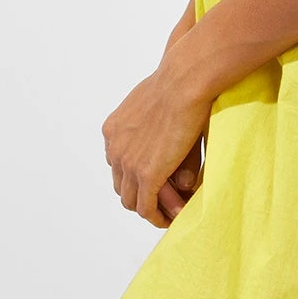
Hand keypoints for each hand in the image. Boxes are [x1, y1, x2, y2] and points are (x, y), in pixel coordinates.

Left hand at [101, 50, 212, 228]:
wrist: (184, 80)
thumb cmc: (178, 83)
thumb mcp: (154, 102)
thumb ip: (153, 126)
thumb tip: (164, 142)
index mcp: (113, 129)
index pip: (118, 164)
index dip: (135, 175)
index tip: (155, 180)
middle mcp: (114, 148)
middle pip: (122, 184)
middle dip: (141, 194)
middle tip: (163, 199)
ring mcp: (128, 163)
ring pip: (132, 200)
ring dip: (151, 208)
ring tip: (169, 211)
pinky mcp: (146, 176)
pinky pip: (146, 208)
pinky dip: (157, 216)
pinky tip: (170, 218)